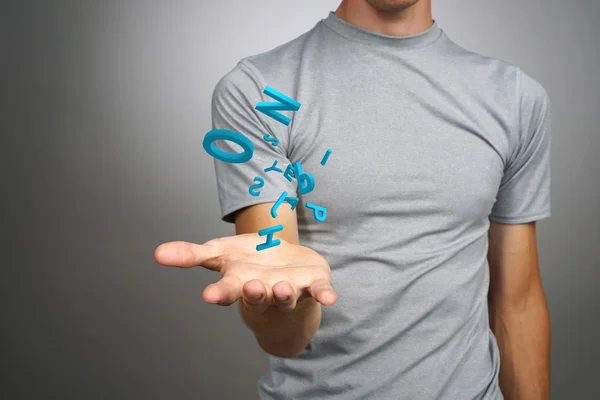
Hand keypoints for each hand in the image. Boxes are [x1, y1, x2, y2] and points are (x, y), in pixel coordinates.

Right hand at [154, 234, 336, 312]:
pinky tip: (330, 299)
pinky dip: (324, 295)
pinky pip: (319, 292)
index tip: (209, 296)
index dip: (219, 293)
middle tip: (252, 288)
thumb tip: (157, 253)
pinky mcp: (312, 285)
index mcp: (240, 282)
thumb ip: (191, 255)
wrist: (282, 267)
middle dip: (255, 294)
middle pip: (257, 295)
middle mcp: (264, 290)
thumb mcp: (219, 255)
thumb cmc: (248, 262)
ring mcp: (289, 289)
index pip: (226, 290)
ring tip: (280, 287)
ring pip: (286, 295)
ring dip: (284, 293)